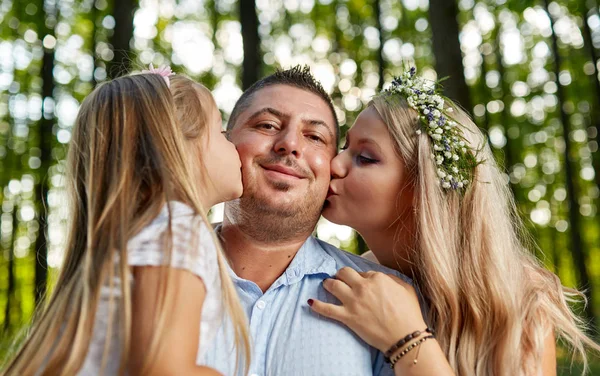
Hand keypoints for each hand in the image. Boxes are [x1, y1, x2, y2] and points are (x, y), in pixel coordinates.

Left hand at [308, 267, 426, 352]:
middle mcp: (363, 287)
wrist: (405, 336)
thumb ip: (392, 279)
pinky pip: (326, 309)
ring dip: (327, 284)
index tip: (361, 283)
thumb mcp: (406, 289)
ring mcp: (353, 302)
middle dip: (340, 275)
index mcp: (377, 278)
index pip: (362, 272)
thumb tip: (381, 277)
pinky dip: (316, 305)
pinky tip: (309, 302)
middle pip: (343, 273)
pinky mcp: (347, 317)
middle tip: (339, 279)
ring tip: (326, 285)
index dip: (361, 278)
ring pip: (332, 285)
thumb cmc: (409, 314)